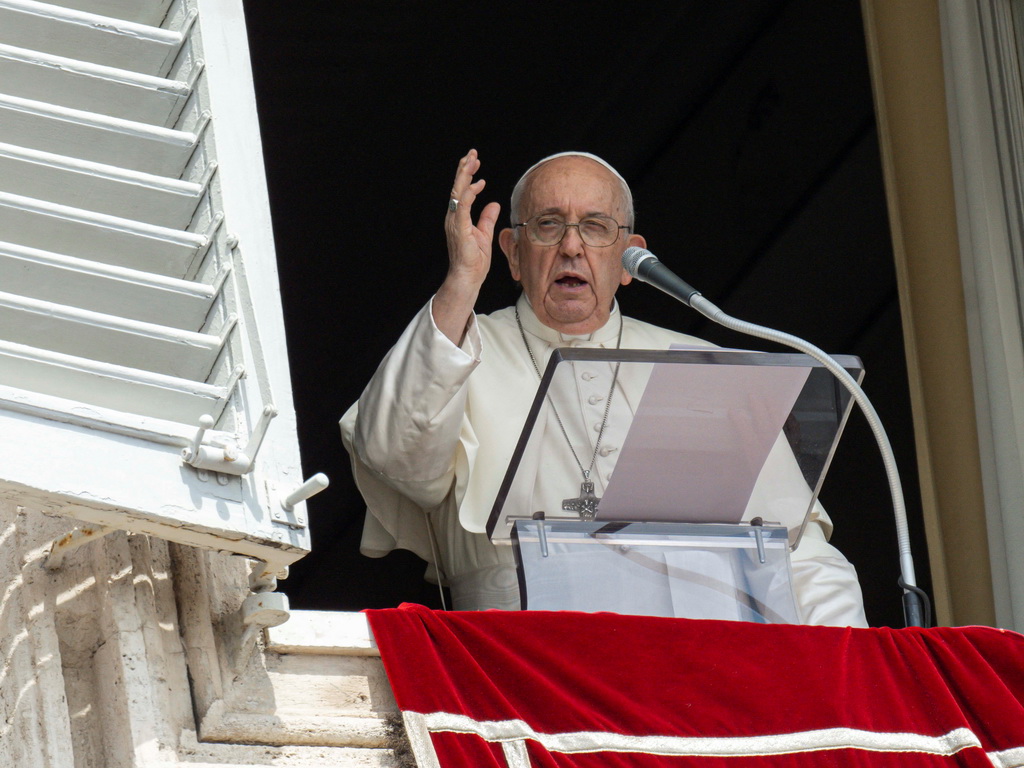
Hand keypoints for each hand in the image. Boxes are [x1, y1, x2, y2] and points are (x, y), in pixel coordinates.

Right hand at [433, 150, 500, 343]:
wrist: (468, 277)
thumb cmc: (474, 260)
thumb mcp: (484, 234)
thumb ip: (487, 218)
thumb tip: (494, 203)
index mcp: (459, 217)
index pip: (461, 191)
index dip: (468, 175)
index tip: (476, 163)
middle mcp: (454, 217)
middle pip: (457, 187)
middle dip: (464, 168)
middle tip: (472, 153)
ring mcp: (455, 222)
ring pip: (458, 192)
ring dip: (465, 175)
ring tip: (472, 160)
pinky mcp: (459, 229)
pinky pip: (462, 207)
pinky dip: (469, 194)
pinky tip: (476, 184)